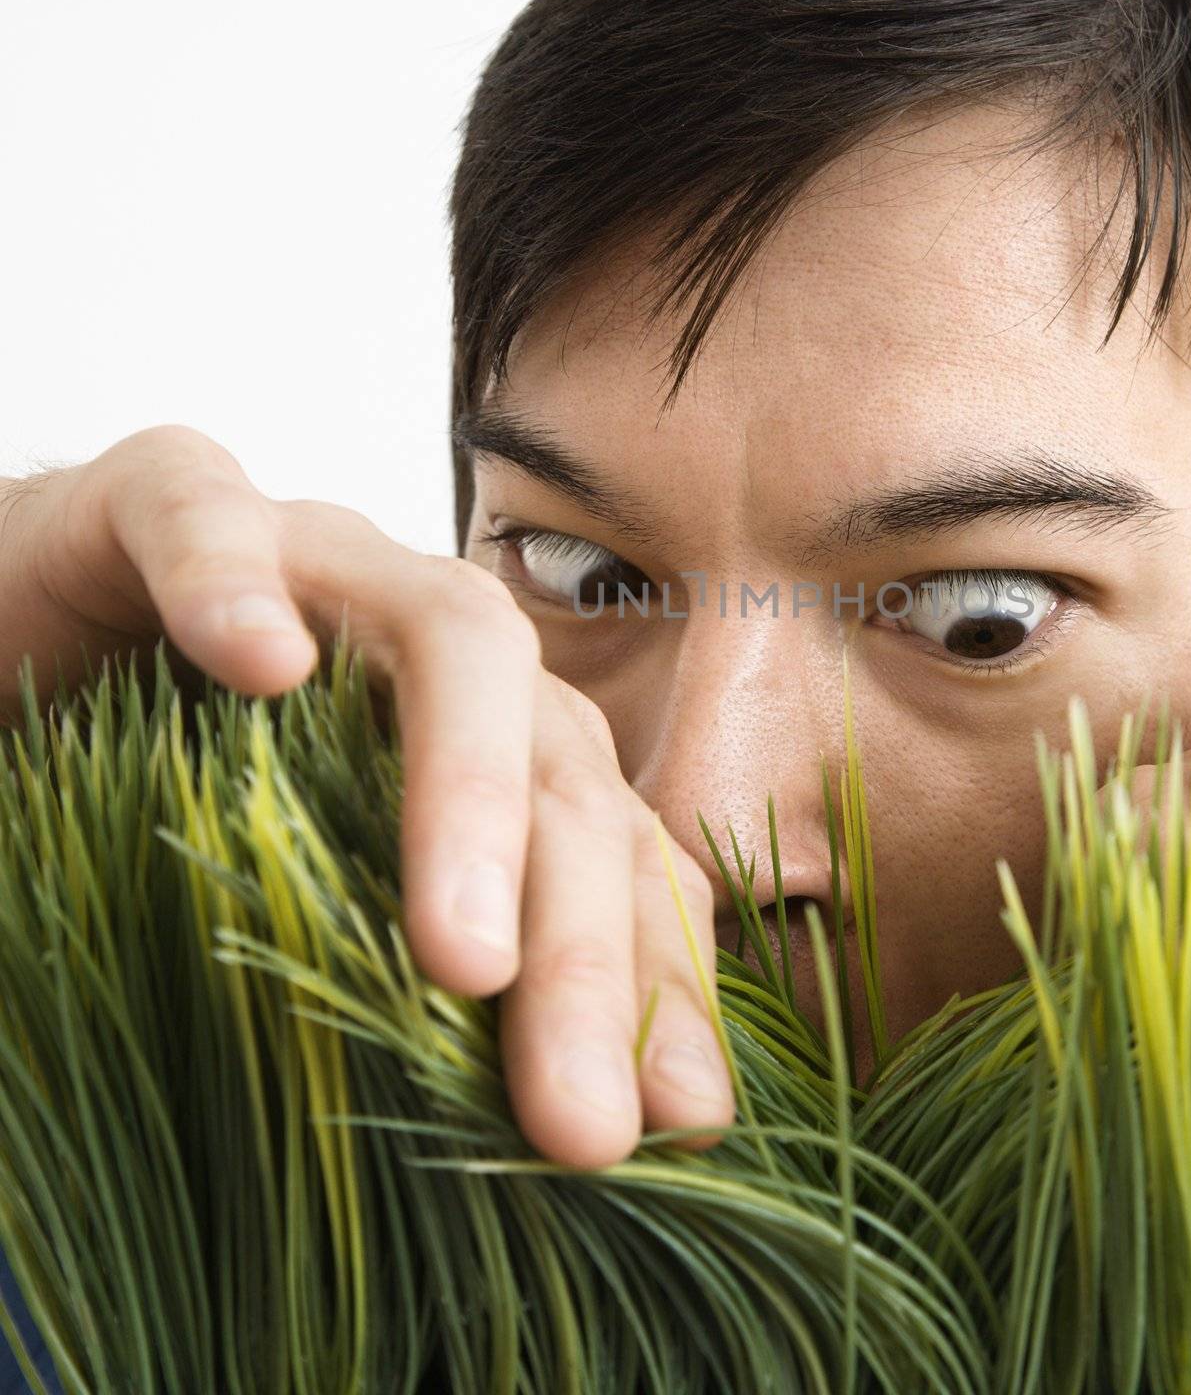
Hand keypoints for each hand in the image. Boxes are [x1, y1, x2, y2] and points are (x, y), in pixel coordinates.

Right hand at [0, 425, 733, 1167]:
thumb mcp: (319, 910)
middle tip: (579, 1118)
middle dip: (582, 946)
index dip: (655, 978)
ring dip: (466, 794)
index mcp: (497, 740)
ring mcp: (322, 561)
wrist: (21, 643)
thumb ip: (431, 986)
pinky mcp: (168, 506)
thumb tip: (573, 1131)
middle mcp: (437, 649)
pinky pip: (211, 517)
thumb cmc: (176, 789)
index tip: (676, 1118)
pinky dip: (235, 584)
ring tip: (461, 961)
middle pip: (562, 767)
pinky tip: (256, 666)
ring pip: (450, 633)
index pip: (613, 849)